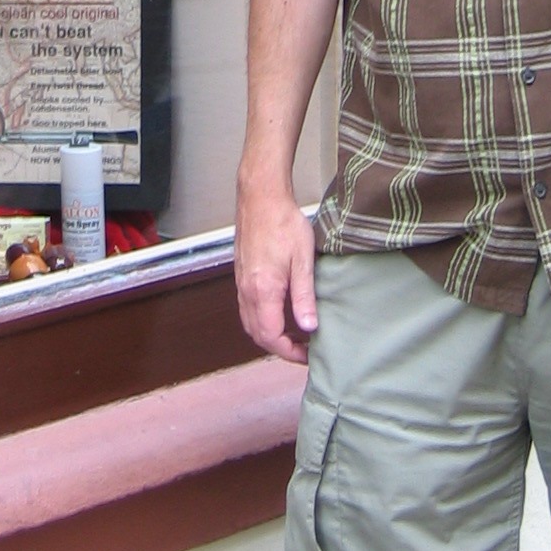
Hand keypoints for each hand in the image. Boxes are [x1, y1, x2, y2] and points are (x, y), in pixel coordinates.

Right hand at [235, 179, 317, 362]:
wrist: (260, 196)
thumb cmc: (283, 222)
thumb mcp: (303, 260)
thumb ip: (304, 296)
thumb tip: (309, 326)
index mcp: (263, 290)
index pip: (271, 337)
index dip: (289, 352)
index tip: (308, 354)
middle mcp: (247, 290)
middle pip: (257, 334)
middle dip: (279, 348)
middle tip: (303, 349)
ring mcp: (241, 282)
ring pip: (250, 322)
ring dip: (269, 335)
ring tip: (293, 334)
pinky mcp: (241, 274)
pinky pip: (247, 307)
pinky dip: (261, 319)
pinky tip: (279, 312)